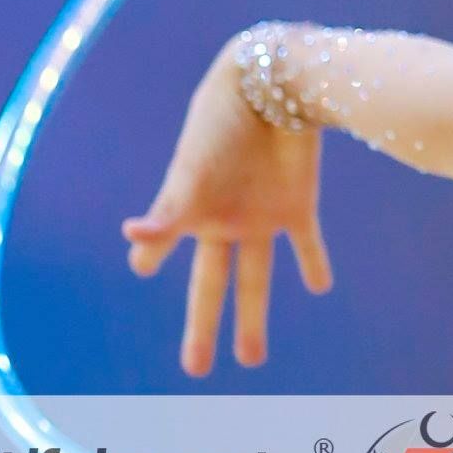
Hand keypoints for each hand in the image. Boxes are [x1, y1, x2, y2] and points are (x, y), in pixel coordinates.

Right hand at [120, 35, 334, 376]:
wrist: (274, 83)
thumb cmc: (223, 121)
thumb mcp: (192, 169)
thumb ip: (169, 211)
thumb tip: (131, 239)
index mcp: (191, 210)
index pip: (163, 244)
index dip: (152, 255)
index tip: (140, 270)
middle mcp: (223, 219)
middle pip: (211, 285)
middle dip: (201, 327)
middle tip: (195, 369)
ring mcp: (260, 216)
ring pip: (257, 278)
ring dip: (254, 318)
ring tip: (251, 360)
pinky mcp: (298, 205)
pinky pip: (307, 243)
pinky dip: (314, 264)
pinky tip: (321, 287)